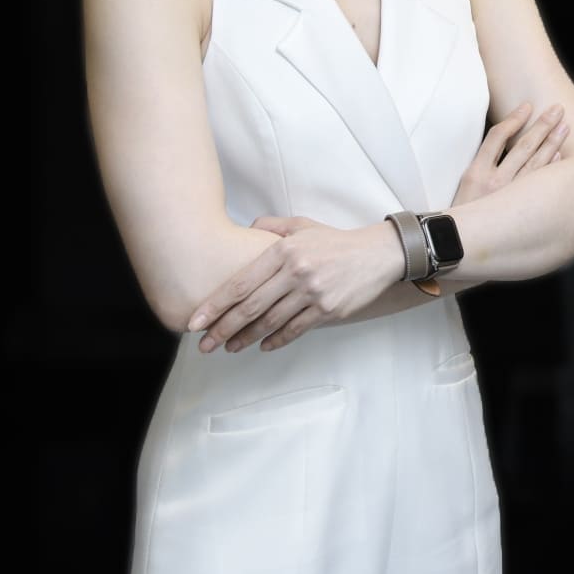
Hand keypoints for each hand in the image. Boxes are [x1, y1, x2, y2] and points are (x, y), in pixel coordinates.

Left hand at [187, 217, 404, 353]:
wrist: (377, 254)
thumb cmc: (335, 241)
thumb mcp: (302, 226)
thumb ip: (271, 227)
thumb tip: (245, 229)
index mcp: (284, 251)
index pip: (241, 282)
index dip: (215, 305)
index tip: (196, 321)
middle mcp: (296, 272)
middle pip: (250, 308)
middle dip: (222, 329)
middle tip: (204, 345)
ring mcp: (313, 293)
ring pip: (270, 322)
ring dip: (245, 338)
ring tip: (229, 347)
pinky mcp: (328, 310)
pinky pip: (295, 330)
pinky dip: (276, 340)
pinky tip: (262, 346)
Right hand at [453, 101, 569, 204]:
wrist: (459, 249)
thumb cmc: (461, 215)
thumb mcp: (463, 186)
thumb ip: (481, 166)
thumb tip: (500, 143)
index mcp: (475, 172)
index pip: (497, 136)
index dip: (514, 119)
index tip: (527, 107)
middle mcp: (494, 183)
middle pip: (523, 146)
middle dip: (542, 125)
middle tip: (557, 110)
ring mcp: (509, 197)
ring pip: (536, 163)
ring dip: (552, 143)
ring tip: (565, 127)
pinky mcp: (520, 211)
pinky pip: (540, 185)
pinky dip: (551, 169)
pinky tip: (562, 157)